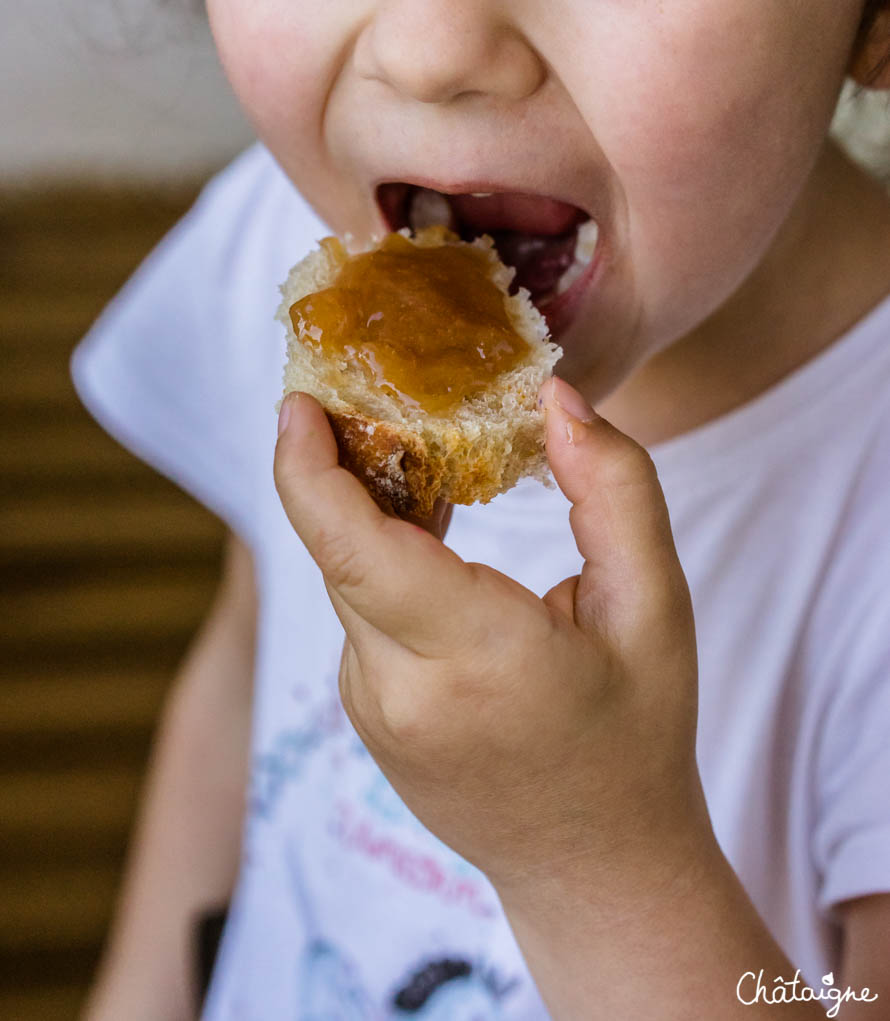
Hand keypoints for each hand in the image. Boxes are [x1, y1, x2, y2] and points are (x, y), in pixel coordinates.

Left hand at [273, 378, 705, 895]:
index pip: (351, 547)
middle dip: (340, 466)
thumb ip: (614, 486)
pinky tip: (432, 536)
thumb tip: (554, 398)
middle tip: (377, 392)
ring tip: (420, 452)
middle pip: (339, 550)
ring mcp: (372, 711)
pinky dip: (381, 562)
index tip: (299, 402)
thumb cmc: (635, 736)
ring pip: (348, 579)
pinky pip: (360, 615)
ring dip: (370, 512)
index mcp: (473, 658)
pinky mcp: (367, 715)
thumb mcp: (655, 604)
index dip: (307, 467)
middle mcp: (398, 691)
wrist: (593, 868)